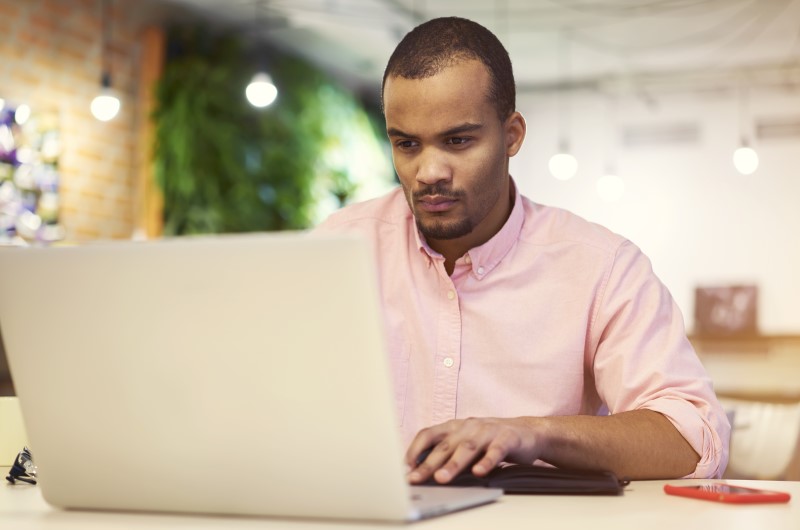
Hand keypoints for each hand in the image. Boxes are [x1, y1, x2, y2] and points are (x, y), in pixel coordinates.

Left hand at [405, 417, 540, 483]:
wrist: (526, 432)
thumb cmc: (489, 440)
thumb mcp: (465, 442)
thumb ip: (446, 452)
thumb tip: (419, 471)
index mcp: (454, 427)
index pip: (428, 434)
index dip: (414, 450)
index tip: (405, 468)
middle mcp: (468, 427)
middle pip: (444, 446)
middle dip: (428, 464)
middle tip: (416, 479)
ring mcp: (487, 431)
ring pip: (467, 448)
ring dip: (453, 464)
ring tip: (441, 478)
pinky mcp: (507, 438)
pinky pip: (495, 451)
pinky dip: (487, 462)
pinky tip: (479, 472)